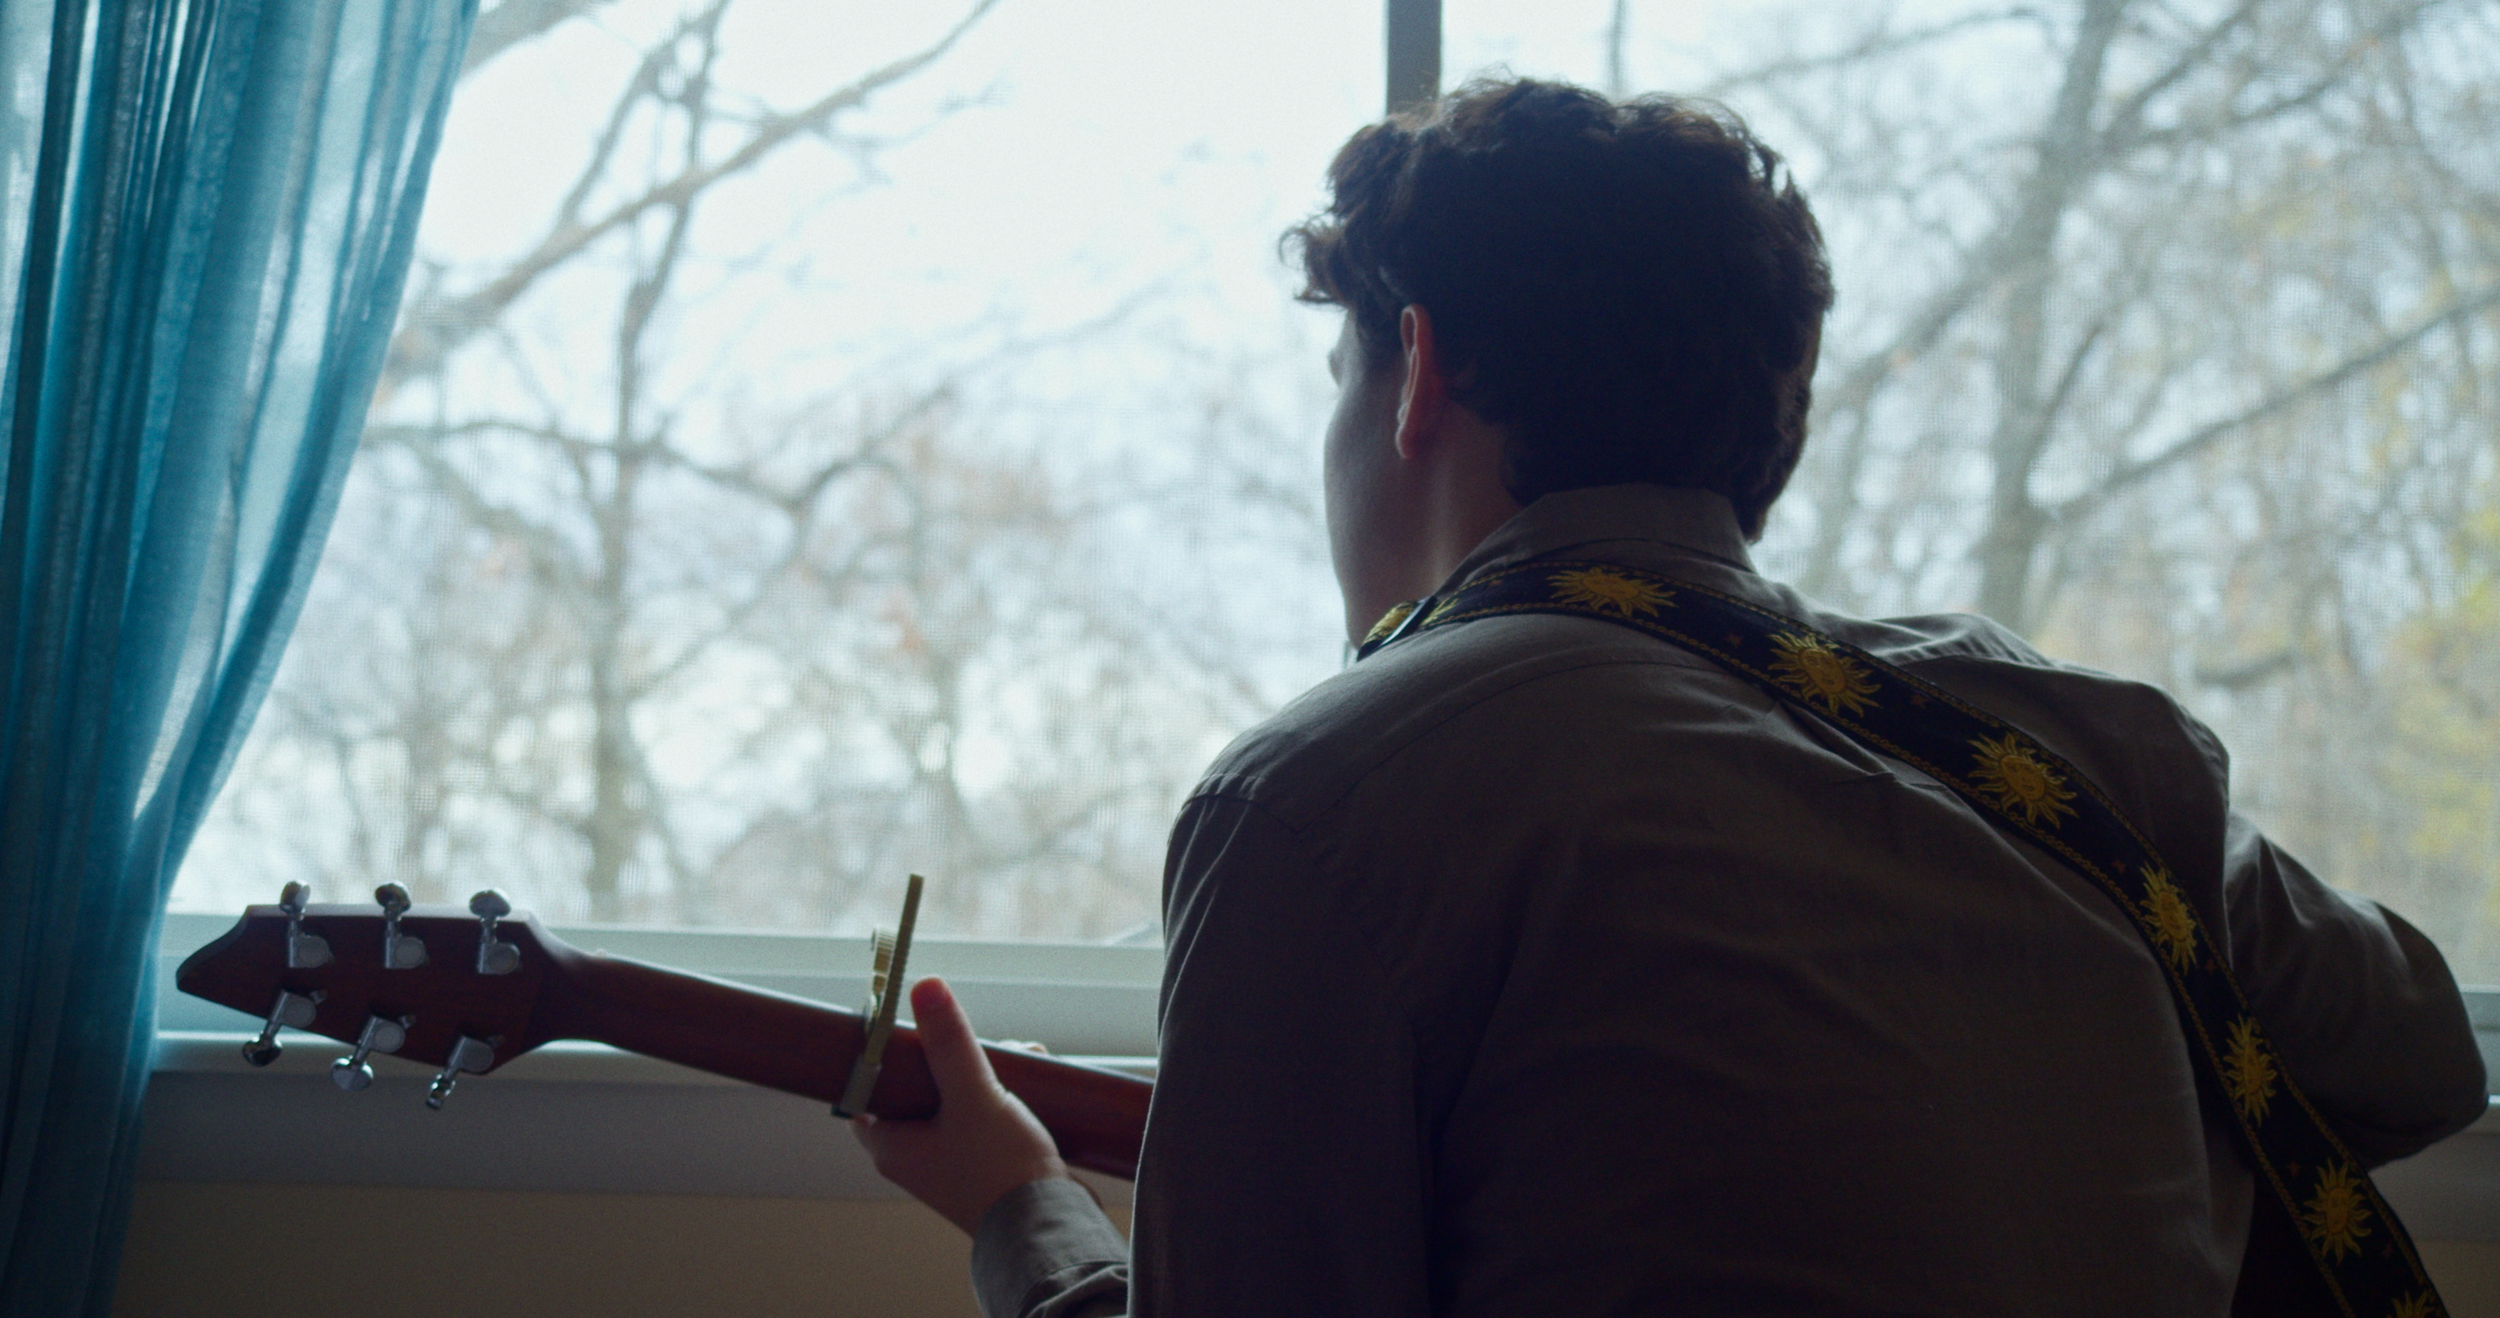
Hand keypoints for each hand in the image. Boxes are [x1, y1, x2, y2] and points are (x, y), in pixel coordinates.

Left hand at [850, 976, 1071, 1233]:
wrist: (1050, 1227)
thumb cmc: (999, 1171)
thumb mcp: (973, 1095)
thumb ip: (949, 1042)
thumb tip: (925, 986)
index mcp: (893, 1147)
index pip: (866, 1092)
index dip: (883, 1058)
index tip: (909, 1032)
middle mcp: (916, 1159)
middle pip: (920, 1088)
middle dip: (953, 1057)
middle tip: (974, 1041)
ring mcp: (951, 1164)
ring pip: (957, 1100)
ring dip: (986, 1073)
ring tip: (1020, 1055)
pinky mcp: (985, 1167)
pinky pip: (985, 1118)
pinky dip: (1004, 1096)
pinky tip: (1032, 1078)